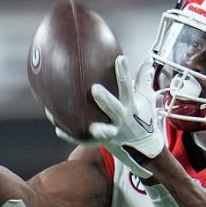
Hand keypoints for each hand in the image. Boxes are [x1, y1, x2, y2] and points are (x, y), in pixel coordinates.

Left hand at [58, 55, 163, 178]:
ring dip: (97, 129)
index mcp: (131, 107)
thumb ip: (143, 80)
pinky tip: (58, 129)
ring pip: (104, 131)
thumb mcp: (145, 99)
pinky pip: (85, 140)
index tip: (119, 59)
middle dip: (106, 100)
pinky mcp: (102, 142)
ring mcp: (113, 132)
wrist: (143, 147)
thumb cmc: (142, 118)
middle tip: (95, 89)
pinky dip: (71, 136)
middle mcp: (122, 120)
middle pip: (114, 109)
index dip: (123, 74)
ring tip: (90, 127)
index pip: (127, 88)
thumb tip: (147, 61)